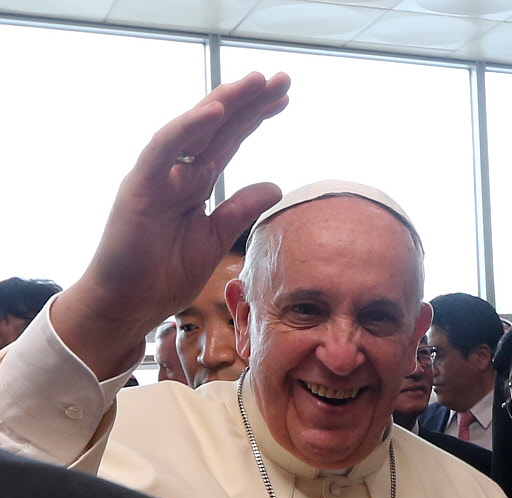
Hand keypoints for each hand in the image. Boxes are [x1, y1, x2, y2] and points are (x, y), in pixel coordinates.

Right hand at [53, 72, 290, 379]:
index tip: (285, 97)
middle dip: (250, 101)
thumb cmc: (162, 274)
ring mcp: (157, 176)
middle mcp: (176, 172)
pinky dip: (189, 128)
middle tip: (282, 78)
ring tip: (256, 82)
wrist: (127, 306)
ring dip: (225, 102)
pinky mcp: (139, 187)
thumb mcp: (214, 238)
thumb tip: (275, 185)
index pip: (229, 140)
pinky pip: (165, 150)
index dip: (255, 117)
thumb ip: (240, 209)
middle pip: (217, 127)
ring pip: (193, 128)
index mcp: (195, 183)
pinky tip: (217, 111)